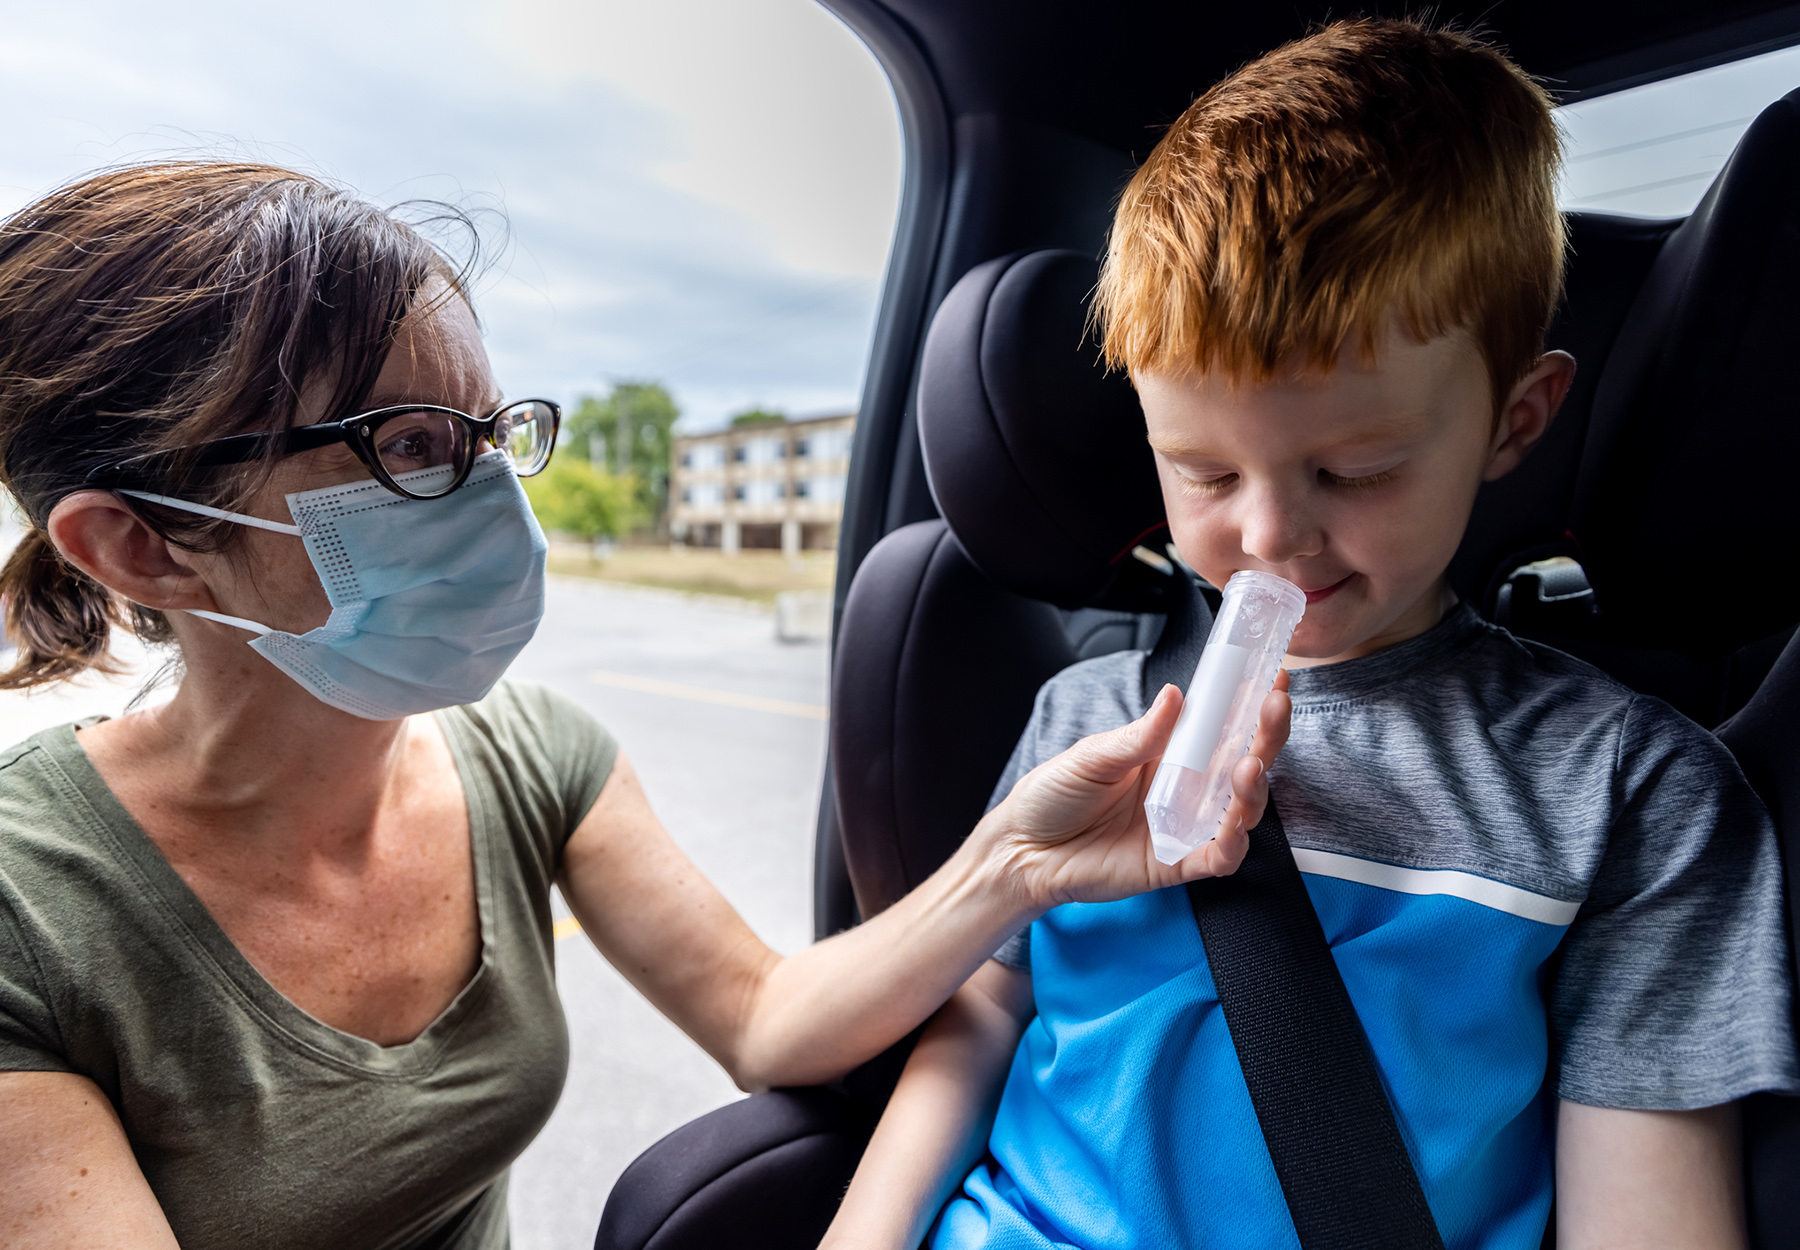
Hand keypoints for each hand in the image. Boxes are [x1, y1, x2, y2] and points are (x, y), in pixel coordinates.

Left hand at [979, 671, 1291, 911]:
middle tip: (1275, 706)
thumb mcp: (1093, 756)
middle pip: (1241, 764)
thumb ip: (1140, 735)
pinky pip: (1219, 858)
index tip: (1271, 676)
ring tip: (1250, 764)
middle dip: (1265, 736)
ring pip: (1239, 811)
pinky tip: (1236, 825)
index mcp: (1168, 755)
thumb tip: (1176, 695)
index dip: (1249, 705)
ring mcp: (1184, 827)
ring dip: (1254, 788)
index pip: (1220, 727)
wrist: (1021, 849)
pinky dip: (1233, 844)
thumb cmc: (1052, 796)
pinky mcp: (1176, 865)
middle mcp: (1184, 790)